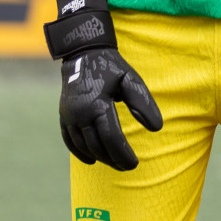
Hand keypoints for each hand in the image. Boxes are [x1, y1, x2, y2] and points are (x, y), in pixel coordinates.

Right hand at [58, 48, 161, 169]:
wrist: (83, 54)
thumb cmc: (112, 68)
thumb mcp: (131, 80)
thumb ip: (143, 104)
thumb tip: (157, 128)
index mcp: (97, 105)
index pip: (111, 138)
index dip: (123, 154)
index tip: (135, 164)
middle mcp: (79, 114)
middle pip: (97, 146)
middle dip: (113, 159)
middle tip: (128, 166)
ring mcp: (68, 116)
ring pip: (83, 146)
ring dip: (100, 157)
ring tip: (115, 163)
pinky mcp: (63, 116)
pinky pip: (69, 141)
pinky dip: (80, 153)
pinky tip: (92, 160)